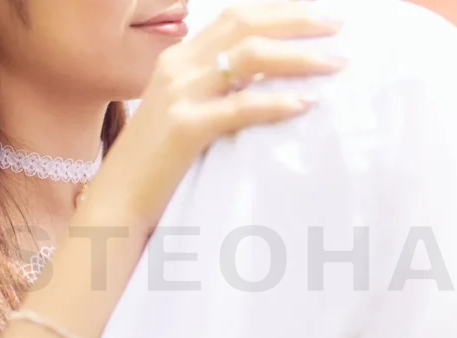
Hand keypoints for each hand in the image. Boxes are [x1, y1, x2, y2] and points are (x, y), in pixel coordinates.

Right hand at [85, 1, 344, 228]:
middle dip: (298, 21)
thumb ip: (214, 89)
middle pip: (245, 24)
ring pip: (249, 57)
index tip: (320, 17)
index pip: (235, 17)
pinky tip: (306, 103)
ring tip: (335, 64)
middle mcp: (176, 66)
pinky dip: (277, 102)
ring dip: (299, 56)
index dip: (281, 11)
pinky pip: (240, 106)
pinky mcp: (183, 128)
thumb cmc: (157, 162)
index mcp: (177, 58)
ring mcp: (178, 95)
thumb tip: (266, 79)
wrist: (117, 200)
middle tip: (339, 29)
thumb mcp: (183, 111)